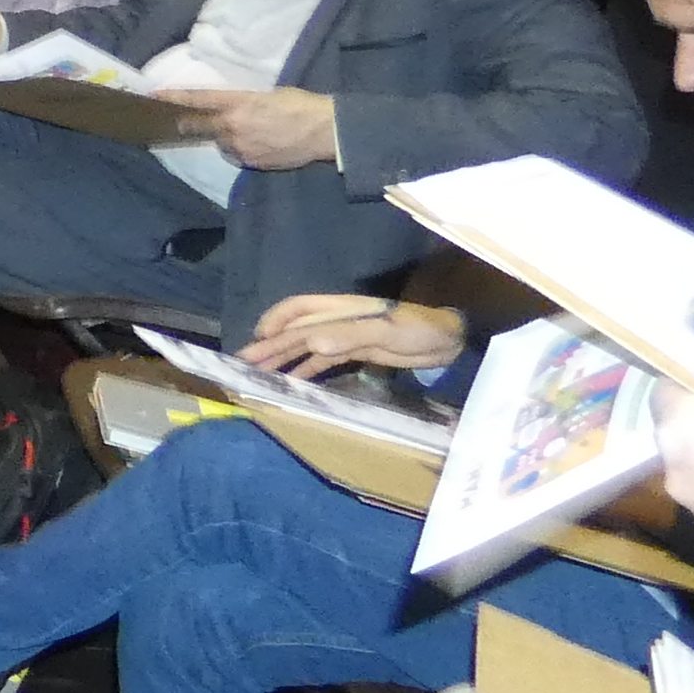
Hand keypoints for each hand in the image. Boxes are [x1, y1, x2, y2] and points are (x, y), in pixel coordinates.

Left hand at [159, 86, 338, 169]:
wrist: (324, 131)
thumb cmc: (301, 105)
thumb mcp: (268, 95)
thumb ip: (244, 103)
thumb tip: (233, 109)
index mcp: (239, 103)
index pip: (199, 99)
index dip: (176, 98)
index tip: (156, 96)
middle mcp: (234, 126)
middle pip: (200, 126)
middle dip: (189, 124)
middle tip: (180, 122)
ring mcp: (241, 147)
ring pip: (222, 142)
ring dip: (225, 137)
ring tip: (248, 131)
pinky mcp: (252, 163)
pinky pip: (238, 155)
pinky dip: (240, 149)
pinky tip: (258, 143)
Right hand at [240, 293, 468, 376]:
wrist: (449, 340)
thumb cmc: (419, 329)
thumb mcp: (386, 330)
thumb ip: (349, 334)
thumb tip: (311, 342)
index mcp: (340, 309)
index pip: (298, 309)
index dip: (276, 321)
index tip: (258, 339)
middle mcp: (336, 321)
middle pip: (295, 331)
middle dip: (268, 345)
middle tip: (243, 364)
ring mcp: (345, 337)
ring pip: (304, 346)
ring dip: (281, 359)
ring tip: (258, 375)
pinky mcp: (355, 352)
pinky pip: (321, 361)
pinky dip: (303, 370)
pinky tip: (291, 383)